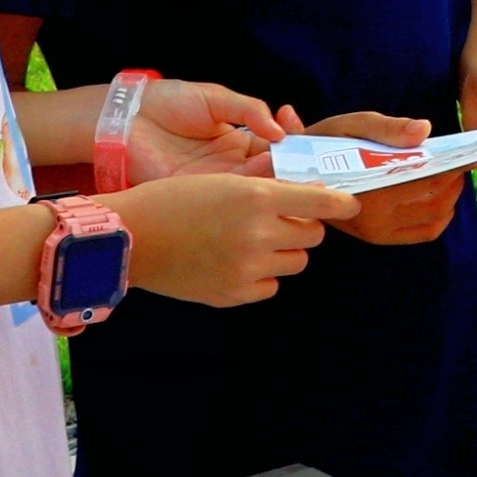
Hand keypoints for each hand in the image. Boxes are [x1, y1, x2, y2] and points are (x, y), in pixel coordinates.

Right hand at [107, 172, 356, 305]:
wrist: (128, 237)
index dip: (341, 204)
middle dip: (303, 225)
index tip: (349, 205)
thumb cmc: (174, 199)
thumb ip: (270, 190)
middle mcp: (258, 234)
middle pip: (313, 236)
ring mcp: (246, 269)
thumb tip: (314, 198)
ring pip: (295, 262)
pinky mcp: (232, 295)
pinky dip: (262, 276)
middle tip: (281, 219)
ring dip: (284, 251)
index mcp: (257, 198)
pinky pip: (270, 287)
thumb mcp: (225, 180)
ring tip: (253, 241)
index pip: (324, 204)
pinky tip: (237, 262)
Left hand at [123, 78, 287, 180]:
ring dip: (270, 178)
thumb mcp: (216, 98)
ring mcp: (213, 181)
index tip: (296, 131)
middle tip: (302, 160)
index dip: (290, 142)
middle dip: (287, 166)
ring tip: (281, 166)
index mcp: (238, 141)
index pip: (275, 147)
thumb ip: (250, 110)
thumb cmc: (169, 101)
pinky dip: (245, 192)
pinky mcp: (195, 193)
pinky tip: (258, 181)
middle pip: (269, 171)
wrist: (127, 116)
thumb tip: (281, 132)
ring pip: (252, 187)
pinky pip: (225, 198)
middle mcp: (230, 164)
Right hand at [292, 111, 459, 243]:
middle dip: (456, 179)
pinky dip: (441, 215)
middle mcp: (374, 218)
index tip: (469, 153)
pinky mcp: (379, 239)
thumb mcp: (350, 125)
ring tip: (451, 175)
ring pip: (436, 218)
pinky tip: (439, 196)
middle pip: (437, 201)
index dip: (454, 166)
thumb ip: (388, 127)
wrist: (292, 177)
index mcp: (369, 190)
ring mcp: (377, 233)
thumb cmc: (324, 145)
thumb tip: (425, 130)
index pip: (427, 180)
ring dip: (452, 196)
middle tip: (461, 161)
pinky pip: (425, 233)